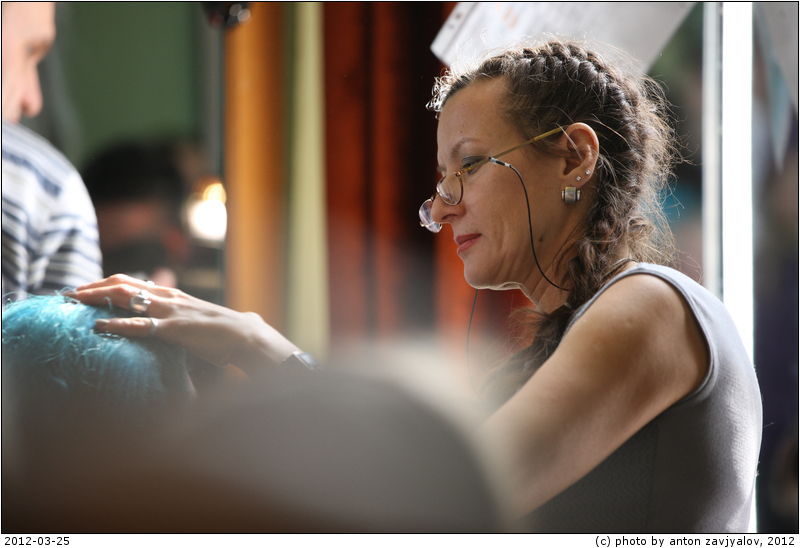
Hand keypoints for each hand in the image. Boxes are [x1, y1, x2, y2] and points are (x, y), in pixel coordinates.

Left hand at [68, 274, 299, 371]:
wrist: (243, 335)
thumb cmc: (219, 332)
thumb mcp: (191, 319)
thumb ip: (172, 318)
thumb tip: (156, 326)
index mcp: (169, 294)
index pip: (130, 282)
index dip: (102, 284)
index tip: (81, 290)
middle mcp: (166, 296)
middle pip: (121, 284)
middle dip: (92, 287)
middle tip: (68, 293)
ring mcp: (169, 311)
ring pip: (126, 297)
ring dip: (97, 297)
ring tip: (74, 302)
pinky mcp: (173, 328)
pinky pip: (140, 324)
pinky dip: (116, 324)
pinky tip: (98, 326)